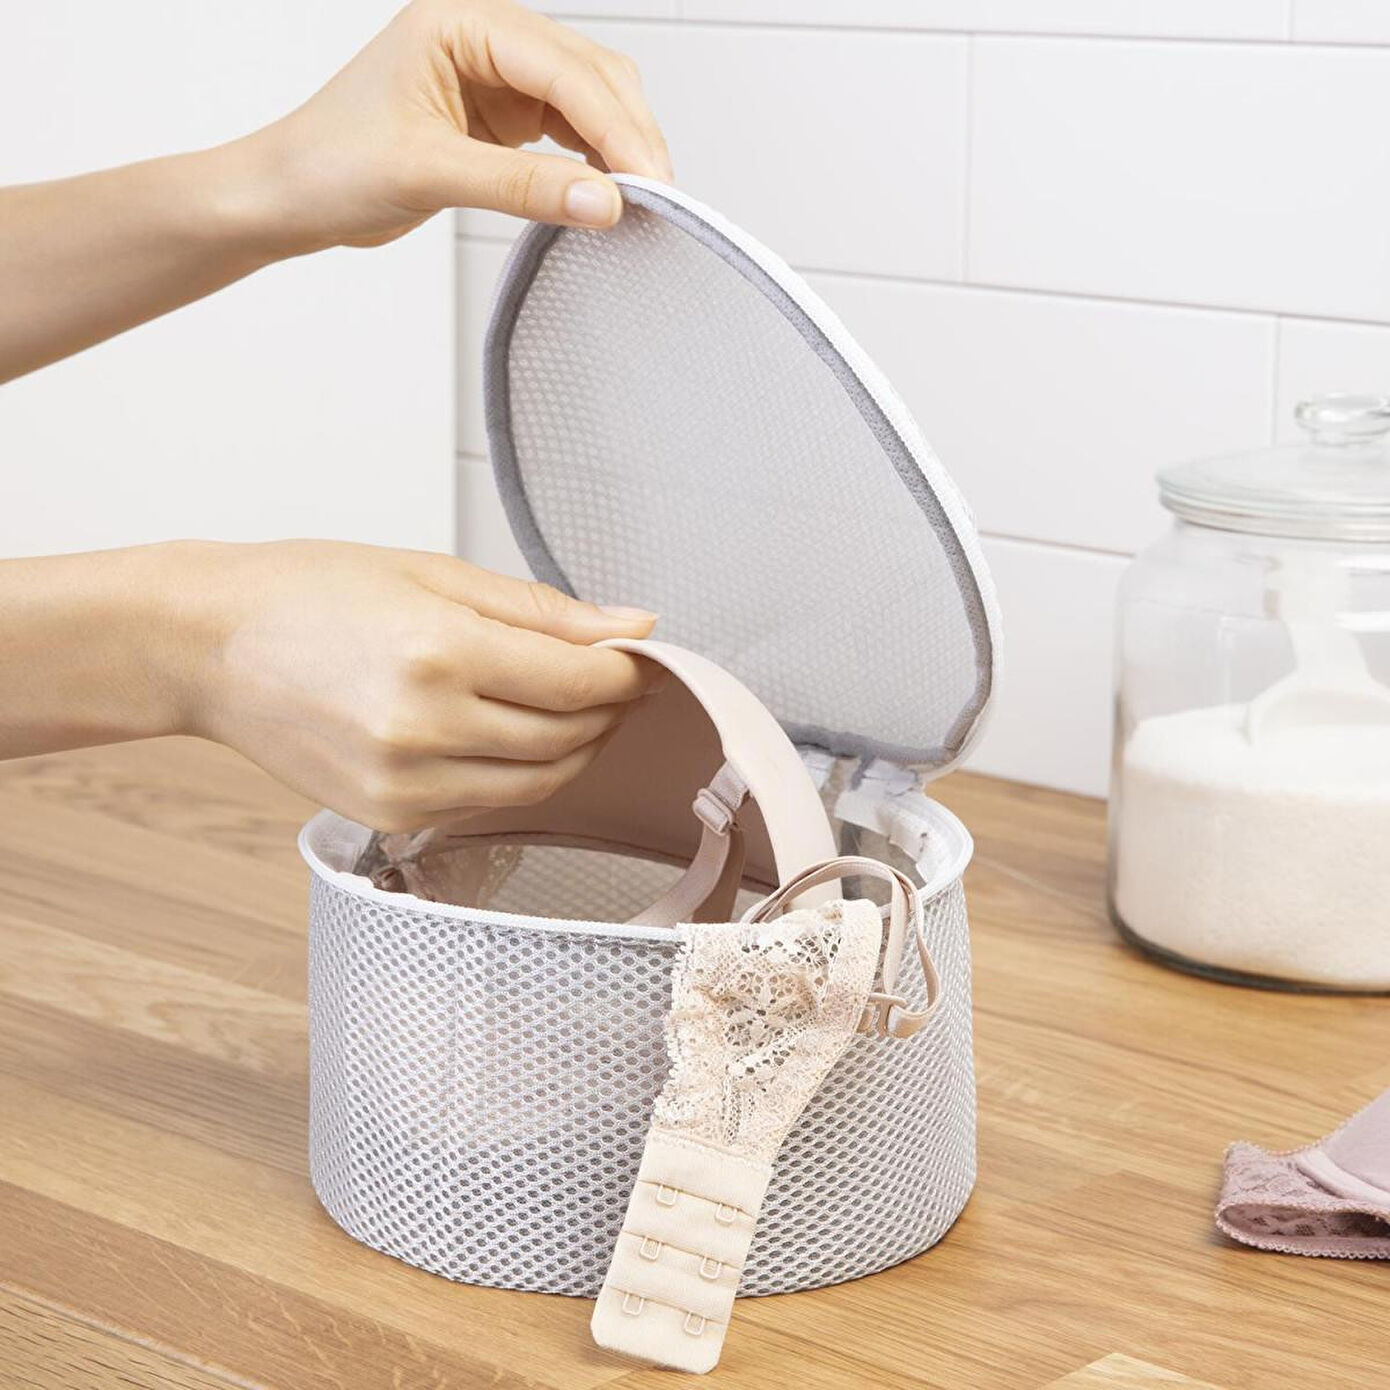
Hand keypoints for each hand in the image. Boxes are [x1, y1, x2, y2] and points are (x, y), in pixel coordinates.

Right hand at [182, 541, 661, 830]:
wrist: (208, 647)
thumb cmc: (309, 593)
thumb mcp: (432, 573)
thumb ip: (540, 610)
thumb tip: (631, 626)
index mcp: (439, 652)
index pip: (579, 682)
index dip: (626, 673)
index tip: (641, 657)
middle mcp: (425, 728)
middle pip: (568, 736)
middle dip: (609, 708)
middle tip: (615, 678)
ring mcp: (406, 782)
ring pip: (539, 782)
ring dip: (575, 746)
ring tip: (574, 707)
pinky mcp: (390, 816)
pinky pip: (491, 803)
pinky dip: (523, 774)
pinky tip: (516, 735)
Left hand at [242, 0, 672, 255]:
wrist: (289, 195)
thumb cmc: (330, 165)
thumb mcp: (429, 173)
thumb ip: (522, 186)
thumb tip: (605, 203)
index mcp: (460, 22)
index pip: (564, 68)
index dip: (617, 128)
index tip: (651, 184)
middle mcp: (484, 37)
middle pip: (592, 75)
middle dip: (631, 136)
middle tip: (661, 200)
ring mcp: (496, 75)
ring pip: (589, 103)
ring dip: (619, 150)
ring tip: (643, 204)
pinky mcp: (501, 117)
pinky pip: (569, 133)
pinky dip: (595, 165)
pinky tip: (608, 196)